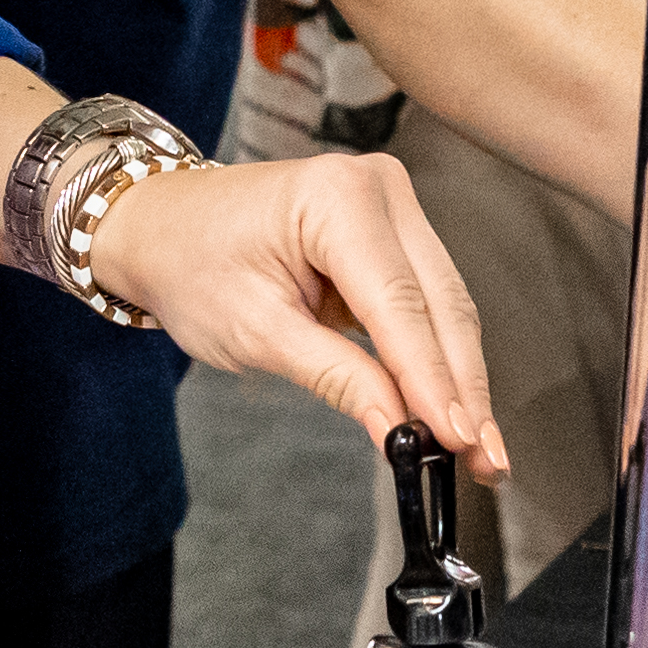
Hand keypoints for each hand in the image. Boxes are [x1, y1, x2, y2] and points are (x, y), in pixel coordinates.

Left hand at [85, 150, 507, 481]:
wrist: (162, 224)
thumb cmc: (191, 265)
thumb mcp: (255, 332)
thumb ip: (336, 377)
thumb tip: (397, 427)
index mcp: (336, 198)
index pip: (400, 304)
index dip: (433, 379)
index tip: (458, 441)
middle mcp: (377, 187)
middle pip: (440, 303)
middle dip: (463, 389)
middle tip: (486, 460)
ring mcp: (390, 204)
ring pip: (445, 305)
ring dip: (460, 379)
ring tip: (479, 450)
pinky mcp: (392, 231)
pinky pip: (428, 301)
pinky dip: (438, 356)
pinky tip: (453, 409)